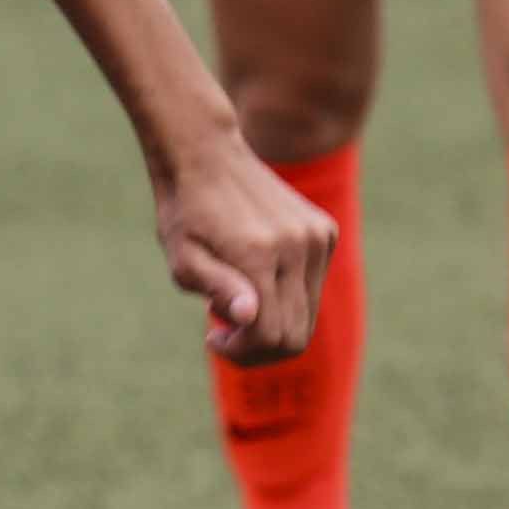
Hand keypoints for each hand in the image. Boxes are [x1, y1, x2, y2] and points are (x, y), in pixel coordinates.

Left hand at [157, 134, 333, 364]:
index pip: (270, 335)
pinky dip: (287, 295)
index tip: (213, 337)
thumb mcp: (183, 258)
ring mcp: (317, 237)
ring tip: (238, 301)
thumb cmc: (185, 213)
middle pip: (296, 334)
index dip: (241, 352)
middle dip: (259, 348)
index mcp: (259, 255)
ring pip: (309, 314)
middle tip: (224, 332)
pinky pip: (313, 285)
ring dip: (274, 322)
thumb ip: (217, 289)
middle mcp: (298, 246)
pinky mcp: (325, 230)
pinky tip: (255, 276)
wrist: (206, 156)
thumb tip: (249, 318)